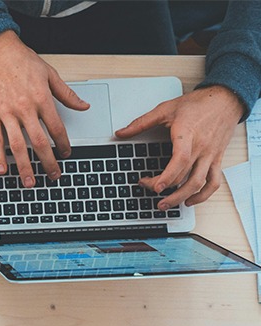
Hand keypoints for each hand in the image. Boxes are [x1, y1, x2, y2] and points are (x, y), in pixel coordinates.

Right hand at [0, 31, 89, 187]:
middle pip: (39, 142)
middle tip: (53, 175)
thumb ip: (66, 94)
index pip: (56, 128)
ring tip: (30, 181)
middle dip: (48, 162)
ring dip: (24, 166)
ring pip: (18, 146)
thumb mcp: (49, 74)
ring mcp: (6, 113)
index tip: (66, 154)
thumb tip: (83, 106)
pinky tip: (3, 169)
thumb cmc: (22, 61)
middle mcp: (24, 108)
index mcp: (41, 99)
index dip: (63, 144)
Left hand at [115, 86, 243, 208]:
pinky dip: (203, 195)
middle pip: (184, 176)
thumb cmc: (198, 104)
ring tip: (165, 204)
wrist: (226, 99)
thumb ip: (141, 123)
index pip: (180, 160)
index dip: (167, 176)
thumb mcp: (166, 109)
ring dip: (182, 197)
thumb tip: (120, 133)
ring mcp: (210, 155)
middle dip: (164, 187)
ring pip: (199, 183)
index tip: (155, 187)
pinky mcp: (217, 159)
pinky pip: (214, 182)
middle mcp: (201, 148)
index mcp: (188, 135)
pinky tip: (190, 200)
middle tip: (148, 188)